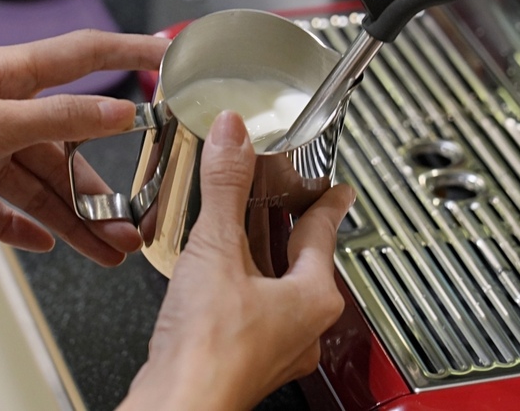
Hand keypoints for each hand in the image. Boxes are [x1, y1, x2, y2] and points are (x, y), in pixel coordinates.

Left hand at [0, 29, 168, 263]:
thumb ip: (58, 119)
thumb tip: (119, 110)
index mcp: (8, 75)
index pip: (84, 55)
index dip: (130, 51)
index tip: (169, 56)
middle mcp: (0, 110)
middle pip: (66, 147)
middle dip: (100, 188)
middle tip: (131, 222)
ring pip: (39, 186)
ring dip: (71, 219)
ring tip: (105, 251)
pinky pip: (1, 209)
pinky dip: (23, 228)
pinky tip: (47, 246)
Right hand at [121, 112, 354, 410]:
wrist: (179, 407)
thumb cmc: (209, 348)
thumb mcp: (218, 248)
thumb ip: (225, 186)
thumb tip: (232, 135)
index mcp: (313, 297)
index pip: (325, 233)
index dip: (329, 204)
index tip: (340, 191)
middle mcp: (303, 329)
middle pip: (304, 263)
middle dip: (292, 231)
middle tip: (287, 205)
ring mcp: (275, 351)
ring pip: (277, 292)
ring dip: (262, 262)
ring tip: (244, 237)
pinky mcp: (244, 364)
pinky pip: (251, 315)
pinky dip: (239, 291)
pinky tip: (214, 285)